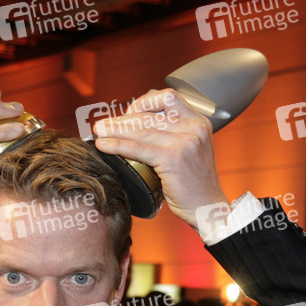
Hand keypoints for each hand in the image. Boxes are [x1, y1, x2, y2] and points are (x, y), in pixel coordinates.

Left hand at [92, 89, 228, 230]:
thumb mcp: (191, 150)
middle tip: (103, 124)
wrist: (208, 207)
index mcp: (199, 121)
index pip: (168, 97)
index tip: (129, 113)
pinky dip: (117, 145)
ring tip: (98, 132)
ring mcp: (185, 142)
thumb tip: (140, 125)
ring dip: (114, 130)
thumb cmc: (195, 183)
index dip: (144, 102)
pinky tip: (103, 145)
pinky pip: (138, 148)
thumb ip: (174, 134)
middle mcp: (194, 127)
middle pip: (150, 115)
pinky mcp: (173, 159)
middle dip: (121, 119)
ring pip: (141, 130)